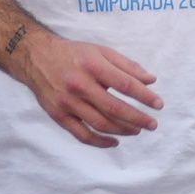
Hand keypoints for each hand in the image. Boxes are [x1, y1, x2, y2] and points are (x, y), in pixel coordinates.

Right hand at [16, 27, 164, 145]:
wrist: (35, 57)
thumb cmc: (73, 54)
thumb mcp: (101, 51)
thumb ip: (127, 65)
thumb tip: (151, 80)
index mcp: (92, 66)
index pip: (125, 84)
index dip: (144, 96)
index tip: (158, 105)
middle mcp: (79, 85)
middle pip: (114, 108)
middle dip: (137, 118)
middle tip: (152, 124)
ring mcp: (68, 102)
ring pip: (100, 123)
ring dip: (123, 130)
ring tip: (137, 130)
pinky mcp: (58, 115)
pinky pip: (82, 135)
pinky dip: (100, 142)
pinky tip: (114, 141)